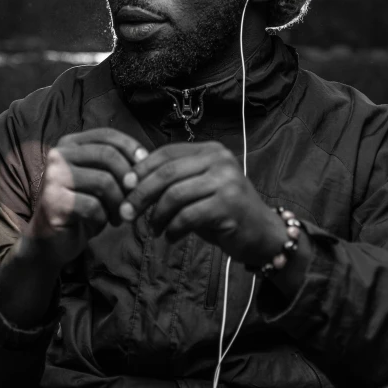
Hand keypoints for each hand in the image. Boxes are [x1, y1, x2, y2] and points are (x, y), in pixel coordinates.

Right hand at [23, 128, 147, 269]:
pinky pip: (93, 206)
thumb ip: (114, 164)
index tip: (146, 166)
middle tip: (134, 198)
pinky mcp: (53, 203)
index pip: (107, 136)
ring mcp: (53, 178)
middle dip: (129, 178)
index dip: (131, 148)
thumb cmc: (80, 206)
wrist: (50, 240)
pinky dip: (104, 218)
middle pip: (108, 155)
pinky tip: (101, 223)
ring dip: (119, 203)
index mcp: (69, 144)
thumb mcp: (97, 178)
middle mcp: (58, 156)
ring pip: (104, 182)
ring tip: (119, 216)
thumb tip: (145, 159)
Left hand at [118, 141, 286, 266]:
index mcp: (210, 150)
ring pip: (175, 195)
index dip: (141, 169)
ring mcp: (226, 181)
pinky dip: (173, 229)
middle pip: (167, 173)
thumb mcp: (199, 187)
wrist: (263, 234)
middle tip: (126, 213)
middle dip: (141, 194)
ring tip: (154, 229)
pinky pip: (187, 216)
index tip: (124, 187)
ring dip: (156, 216)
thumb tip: (131, 179)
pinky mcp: (228, 205)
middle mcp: (220, 160)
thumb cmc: (224, 211)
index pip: (167, 153)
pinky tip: (170, 237)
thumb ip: (174, 179)